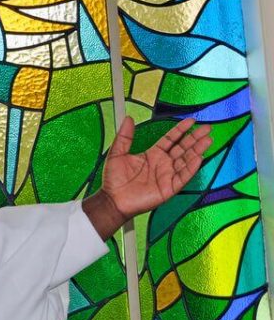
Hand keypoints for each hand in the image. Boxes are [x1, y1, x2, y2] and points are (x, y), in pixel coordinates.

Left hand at [83, 116, 211, 238]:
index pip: (171, 140)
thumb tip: (128, 118)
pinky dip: (191, 167)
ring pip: (186, 161)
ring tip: (207, 140)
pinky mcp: (169, 188)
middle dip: (195, 138)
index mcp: (152, 154)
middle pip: (182, 148)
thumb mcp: (117, 154)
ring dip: (197, 150)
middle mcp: (163, 164)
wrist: (112, 200)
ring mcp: (167, 176)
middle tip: (207, 128)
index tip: (191, 120)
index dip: (181, 130)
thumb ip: (124, 137)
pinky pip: (183, 176)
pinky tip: (199, 157)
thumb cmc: (114, 179)